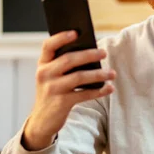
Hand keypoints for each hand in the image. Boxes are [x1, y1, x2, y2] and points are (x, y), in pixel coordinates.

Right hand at [22, 31, 115, 150]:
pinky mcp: (61, 103)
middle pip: (69, 59)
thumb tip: (91, 51)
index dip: (61, 37)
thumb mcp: (52, 76)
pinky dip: (99, 91)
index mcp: (43, 64)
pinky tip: (109, 88)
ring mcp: (52, 89)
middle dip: (89, 55)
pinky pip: (84, 94)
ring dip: (98, 74)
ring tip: (112, 73)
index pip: (48, 46)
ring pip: (79, 77)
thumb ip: (64, 64)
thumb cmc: (53, 92)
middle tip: (104, 52)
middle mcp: (44, 75)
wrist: (42, 121)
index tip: (76, 32)